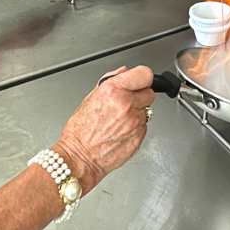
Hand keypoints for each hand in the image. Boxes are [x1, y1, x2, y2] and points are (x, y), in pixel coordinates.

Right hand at [55, 65, 155, 192]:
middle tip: (126, 103)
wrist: (79, 158)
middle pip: (150, 93)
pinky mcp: (138, 137)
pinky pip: (144, 127)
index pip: (145, 74)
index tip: (139, 80)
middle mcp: (126, 105)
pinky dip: (136, 128)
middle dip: (139, 96)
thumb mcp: (90, 98)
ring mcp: (134, 122)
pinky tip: (121, 131)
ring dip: (137, 113)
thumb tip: (124, 71)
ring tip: (119, 120)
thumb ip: (110, 80)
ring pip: (147, 111)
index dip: (142, 77)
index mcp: (113, 91)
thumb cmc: (80, 131)